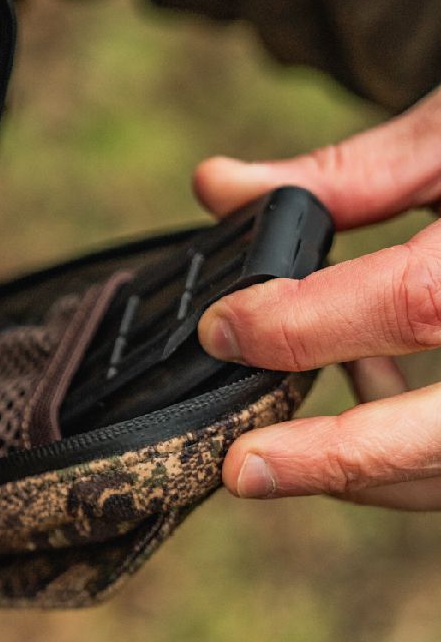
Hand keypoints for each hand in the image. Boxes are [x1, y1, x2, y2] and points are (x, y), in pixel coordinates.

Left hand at [194, 88, 440, 509]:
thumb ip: (351, 174)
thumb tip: (219, 187)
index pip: (414, 299)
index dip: (306, 323)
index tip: (226, 329)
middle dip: (339, 461)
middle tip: (244, 467)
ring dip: (377, 463)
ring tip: (317, 404)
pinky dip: (421, 454)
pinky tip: (379, 383)